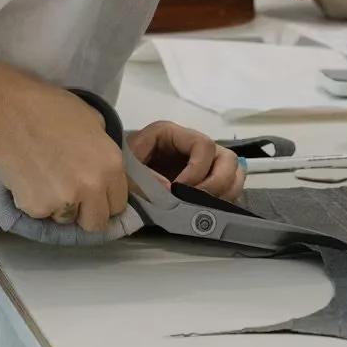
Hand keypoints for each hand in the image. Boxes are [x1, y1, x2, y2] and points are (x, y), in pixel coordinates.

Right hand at [0, 76, 130, 236]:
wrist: (5, 112)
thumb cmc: (48, 107)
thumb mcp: (91, 119)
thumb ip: (102, 149)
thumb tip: (102, 166)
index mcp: (111, 166)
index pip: (119, 204)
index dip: (106, 199)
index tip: (95, 195)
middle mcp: (92, 188)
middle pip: (96, 223)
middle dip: (86, 213)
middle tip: (71, 196)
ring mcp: (64, 201)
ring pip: (66, 220)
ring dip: (59, 208)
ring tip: (44, 180)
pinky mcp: (36, 208)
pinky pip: (41, 214)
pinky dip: (35, 202)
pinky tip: (28, 178)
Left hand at [127, 121, 245, 203]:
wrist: (112, 180)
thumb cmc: (120, 167)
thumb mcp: (125, 168)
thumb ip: (144, 178)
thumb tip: (170, 190)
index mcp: (174, 135)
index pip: (204, 144)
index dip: (197, 169)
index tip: (179, 189)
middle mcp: (194, 146)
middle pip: (227, 158)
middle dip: (217, 183)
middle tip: (197, 201)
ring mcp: (203, 164)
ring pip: (234, 173)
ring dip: (225, 192)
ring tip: (203, 207)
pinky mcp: (206, 182)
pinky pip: (230, 189)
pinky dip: (225, 200)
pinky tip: (206, 211)